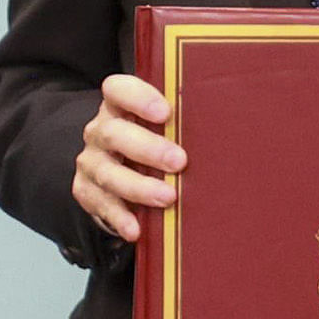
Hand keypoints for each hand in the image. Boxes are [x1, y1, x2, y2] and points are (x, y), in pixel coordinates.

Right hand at [71, 73, 181, 243]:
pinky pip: (101, 204)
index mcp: (118, 107)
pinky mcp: (87, 191)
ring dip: (139, 186)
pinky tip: (136, 229)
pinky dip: (120, 217)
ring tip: (168, 197)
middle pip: (114, 133)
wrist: (114, 175)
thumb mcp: (161, 129)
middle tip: (179, 161)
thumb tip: (231, 122)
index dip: (138, 97)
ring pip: (108, 172)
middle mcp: (100, 132)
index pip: (117, 90)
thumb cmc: (149, 145)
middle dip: (148, 148)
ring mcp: (92, 162)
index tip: (165, 113)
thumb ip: (181, 123)